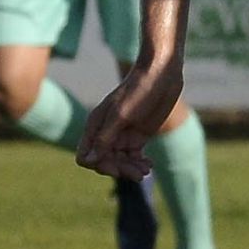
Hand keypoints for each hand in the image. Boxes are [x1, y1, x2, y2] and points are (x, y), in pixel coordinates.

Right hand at [77, 62, 183, 180]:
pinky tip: (149, 166)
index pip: (86, 156)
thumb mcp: (121, 115)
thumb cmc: (139, 90)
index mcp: (95, 126)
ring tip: (146, 170)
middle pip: (104, 161)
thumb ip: (105, 138)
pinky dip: (139, 163)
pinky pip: (133, 156)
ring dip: (130, 169)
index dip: (99, 165)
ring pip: (119, 161)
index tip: (117, 168)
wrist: (161, 73)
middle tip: (140, 174)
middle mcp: (106, 132)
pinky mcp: (138, 135)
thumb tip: (87, 161)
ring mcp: (122, 134)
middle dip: (119, 169)